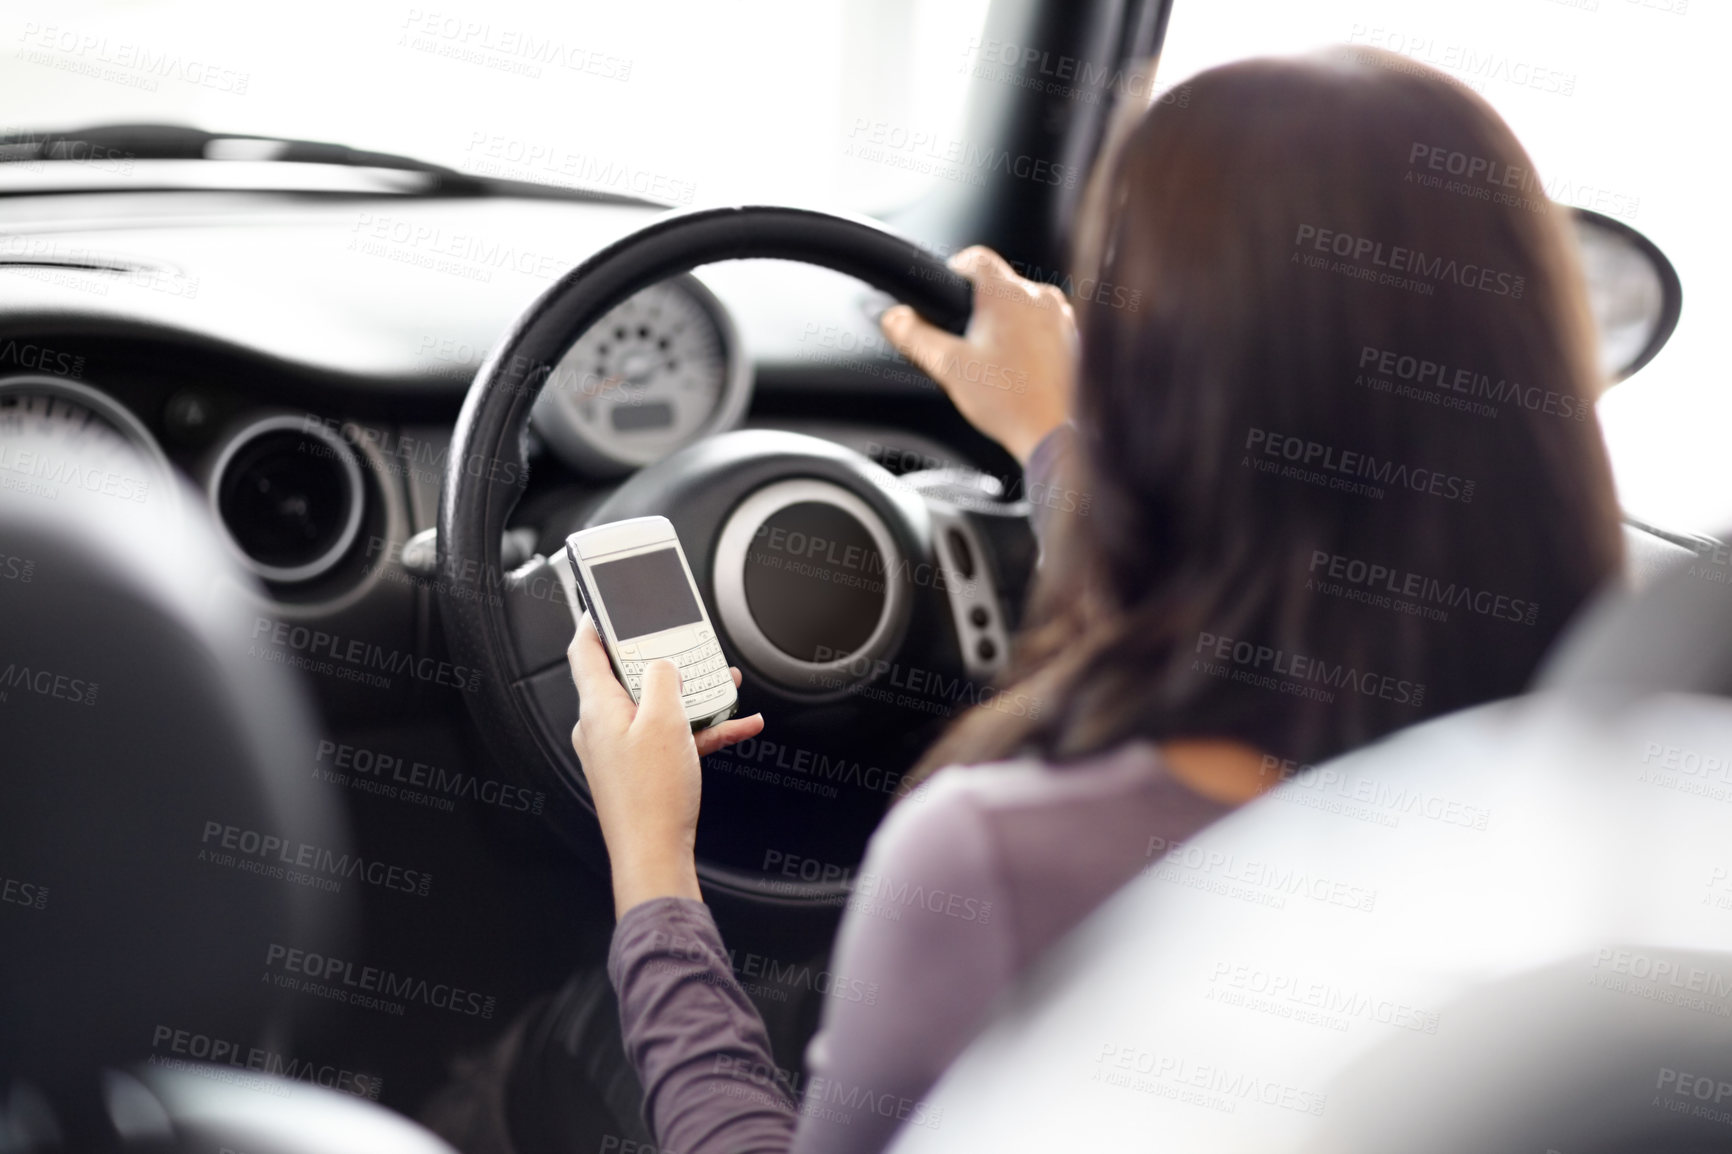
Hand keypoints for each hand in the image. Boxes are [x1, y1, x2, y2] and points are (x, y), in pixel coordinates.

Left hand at [566, 614, 764, 917]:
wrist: (655, 855)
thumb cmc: (651, 797)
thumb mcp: (665, 722)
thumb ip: (664, 681)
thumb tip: (662, 664)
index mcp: (598, 708)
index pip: (586, 651)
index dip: (596, 621)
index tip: (608, 603)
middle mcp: (603, 727)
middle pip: (628, 676)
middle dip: (663, 659)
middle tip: (685, 642)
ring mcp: (621, 750)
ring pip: (656, 707)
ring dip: (690, 693)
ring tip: (723, 683)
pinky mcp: (641, 770)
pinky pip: (671, 737)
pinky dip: (699, 728)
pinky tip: (736, 725)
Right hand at [882, 245, 1076, 463]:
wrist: (1053, 434)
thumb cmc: (1007, 401)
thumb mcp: (948, 366)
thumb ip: (914, 336)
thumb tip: (893, 318)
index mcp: (1007, 293)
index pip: (975, 258)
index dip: (953, 273)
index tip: (947, 302)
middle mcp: (1040, 296)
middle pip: (998, 284)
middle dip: (978, 308)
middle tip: (965, 344)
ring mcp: (1062, 317)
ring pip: (1022, 306)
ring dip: (1004, 325)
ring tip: (993, 362)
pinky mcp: (1074, 339)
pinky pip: (1043, 326)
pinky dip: (1027, 340)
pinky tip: (1017, 371)